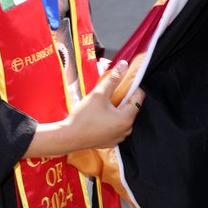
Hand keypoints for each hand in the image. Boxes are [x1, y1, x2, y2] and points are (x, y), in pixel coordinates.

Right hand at [26, 60, 144, 156]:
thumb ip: (113, 79)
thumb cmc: (84, 117)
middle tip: (109, 93)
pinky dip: (111, 120)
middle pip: (132, 108)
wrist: (68, 137)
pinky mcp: (110, 142)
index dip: (132, 87)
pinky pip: (116, 127)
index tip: (121, 83)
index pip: (139, 97)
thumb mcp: (99, 94)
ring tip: (103, 104)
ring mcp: (119, 138)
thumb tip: (124, 65)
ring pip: (123, 118)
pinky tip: (99, 116)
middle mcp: (126, 130)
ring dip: (117, 109)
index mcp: (127, 118)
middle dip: (123, 98)